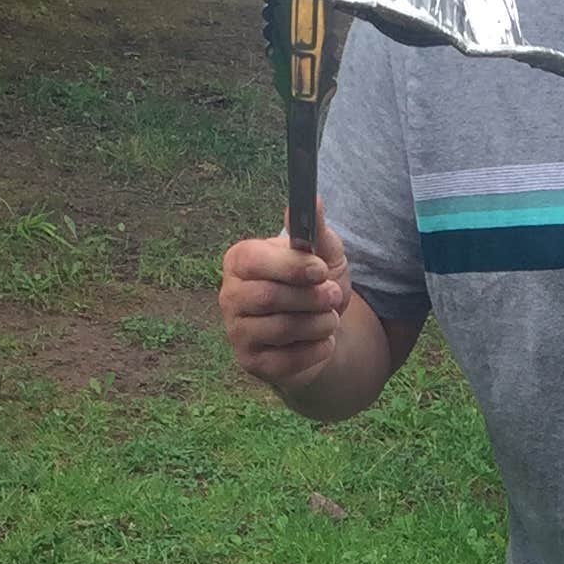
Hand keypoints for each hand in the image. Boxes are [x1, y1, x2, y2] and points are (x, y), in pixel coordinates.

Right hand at [218, 212, 351, 389]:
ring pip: (280, 329)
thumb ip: (316, 230)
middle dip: (310, 298)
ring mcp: (237, 332)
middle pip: (267, 297)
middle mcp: (230, 296)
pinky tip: (324, 341)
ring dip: (318, 323)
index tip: (321, 270)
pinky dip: (316, 350)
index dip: (290, 266)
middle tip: (334, 296)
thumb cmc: (315, 286)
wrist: (320, 330)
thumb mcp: (323, 254)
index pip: (254, 261)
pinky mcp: (251, 363)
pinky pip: (286, 361)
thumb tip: (314, 200)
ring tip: (330, 318)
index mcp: (240, 260)